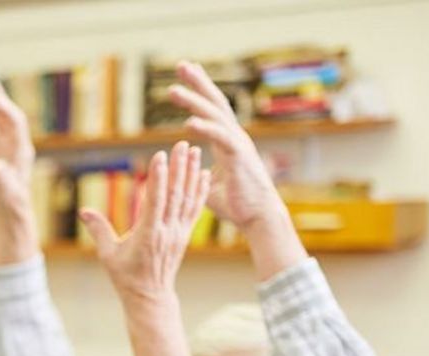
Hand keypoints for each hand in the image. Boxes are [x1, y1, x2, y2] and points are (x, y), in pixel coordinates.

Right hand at [81, 144, 210, 303]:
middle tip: (182, 144)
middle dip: (178, 168)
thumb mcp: (107, 255)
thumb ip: (98, 230)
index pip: (155, 201)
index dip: (158, 178)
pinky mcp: (185, 234)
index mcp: (148, 235)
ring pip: (187, 198)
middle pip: (175, 194)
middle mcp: (167, 231)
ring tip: (195, 151)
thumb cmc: (125, 276)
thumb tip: (84, 211)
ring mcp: (178, 232)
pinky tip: (204, 174)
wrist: (150, 296)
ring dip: (191, 173)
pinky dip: (200, 190)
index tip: (160, 156)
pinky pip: (194, 208)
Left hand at [169, 61, 285, 230]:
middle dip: (197, 82)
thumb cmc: (235, 204)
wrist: (257, 216)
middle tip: (180, 65)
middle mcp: (233, 136)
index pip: (211, 110)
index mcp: (226, 141)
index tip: (184, 77)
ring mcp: (238, 144)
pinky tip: (188, 122)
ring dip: (193, 101)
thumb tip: (183, 170)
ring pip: (214, 115)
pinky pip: (220, 138)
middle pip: (214, 103)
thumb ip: (194, 174)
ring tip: (172, 90)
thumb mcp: (206, 186)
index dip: (198, 92)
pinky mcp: (239, 156)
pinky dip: (205, 128)